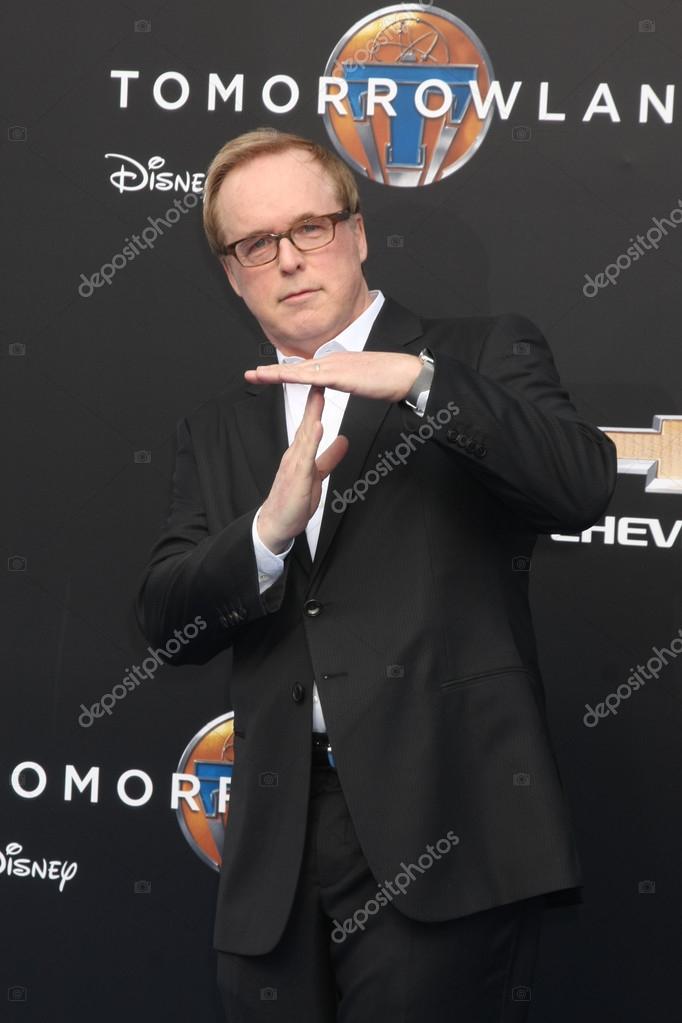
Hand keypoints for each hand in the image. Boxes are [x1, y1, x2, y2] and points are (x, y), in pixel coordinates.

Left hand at [244, 350, 422, 402]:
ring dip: (276, 373)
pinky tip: (282, 378)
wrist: (405, 374)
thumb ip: (345, 380)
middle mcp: (332, 361)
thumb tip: (337, 382)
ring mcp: (335, 366)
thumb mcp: (359, 380)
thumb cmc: (387, 379)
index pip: (304, 368)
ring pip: (299, 370)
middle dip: (271, 371)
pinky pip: (313, 377)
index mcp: (335, 364)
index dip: (284, 372)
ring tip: (257, 375)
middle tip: (250, 374)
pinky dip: (296, 377)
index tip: (266, 375)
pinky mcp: (341, 375)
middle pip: (296, 367)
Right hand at [257, 386, 348, 552]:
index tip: (324, 382)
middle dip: (313, 399)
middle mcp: (295, 454)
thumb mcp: (317, 474)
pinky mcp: (297, 476)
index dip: (316, 403)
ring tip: (318, 392)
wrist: (277, 524)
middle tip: (319, 374)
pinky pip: (305, 456)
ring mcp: (294, 464)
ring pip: (304, 435)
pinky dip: (311, 440)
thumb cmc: (294, 500)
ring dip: (311, 413)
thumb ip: (330, 457)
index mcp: (300, 453)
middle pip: (305, 422)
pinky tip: (317, 427)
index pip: (309, 423)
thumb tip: (344, 441)